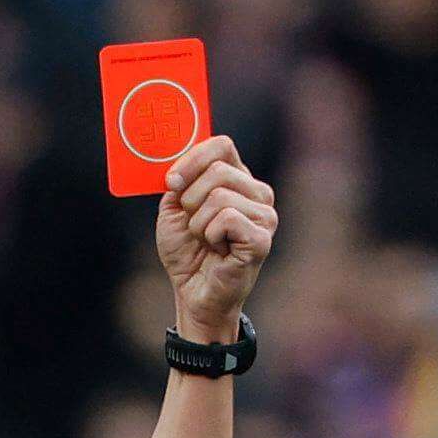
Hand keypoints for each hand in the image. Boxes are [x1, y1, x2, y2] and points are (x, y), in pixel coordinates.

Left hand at [154, 135, 276, 346]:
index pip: (221, 145)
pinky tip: (218, 249)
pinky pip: (226, 218)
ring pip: (219, 196)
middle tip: (194, 225)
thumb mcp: (174, 209)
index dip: (192, 160)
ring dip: (198, 223)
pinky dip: (210, 235)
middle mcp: (258, 192)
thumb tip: (178, 165)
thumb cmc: (188, 252)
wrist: (193, 292)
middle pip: (217, 170)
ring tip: (207, 240)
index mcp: (239, 179)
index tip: (172, 183)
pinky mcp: (261, 237)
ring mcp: (265, 215)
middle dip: (190, 200)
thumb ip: (179, 181)